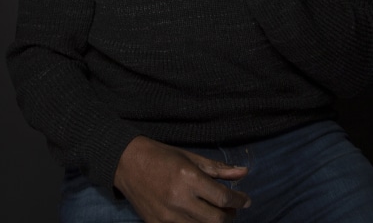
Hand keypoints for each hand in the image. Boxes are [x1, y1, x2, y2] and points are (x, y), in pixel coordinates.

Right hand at [114, 136, 250, 221]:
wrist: (127, 163)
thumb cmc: (161, 156)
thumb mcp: (191, 157)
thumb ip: (218, 168)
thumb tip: (243, 173)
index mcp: (188, 178)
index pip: (223, 198)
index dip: (239, 201)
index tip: (245, 200)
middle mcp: (179, 199)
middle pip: (216, 219)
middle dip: (230, 216)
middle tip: (232, 210)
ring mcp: (167, 216)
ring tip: (217, 214)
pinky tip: (198, 218)